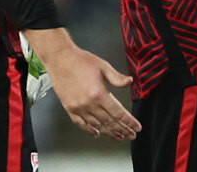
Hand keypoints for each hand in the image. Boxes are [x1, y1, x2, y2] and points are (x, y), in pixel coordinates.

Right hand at [24, 28, 140, 140]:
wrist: (60, 59)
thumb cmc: (81, 61)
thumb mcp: (103, 66)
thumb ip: (117, 77)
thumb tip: (129, 82)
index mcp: (99, 93)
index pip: (118, 112)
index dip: (129, 121)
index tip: (136, 127)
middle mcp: (89, 104)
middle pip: (109, 122)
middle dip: (122, 130)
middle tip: (131, 135)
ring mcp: (78, 108)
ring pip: (96, 125)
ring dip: (109, 132)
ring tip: (118, 137)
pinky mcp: (69, 108)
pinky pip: (81, 124)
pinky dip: (89, 130)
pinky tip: (96, 133)